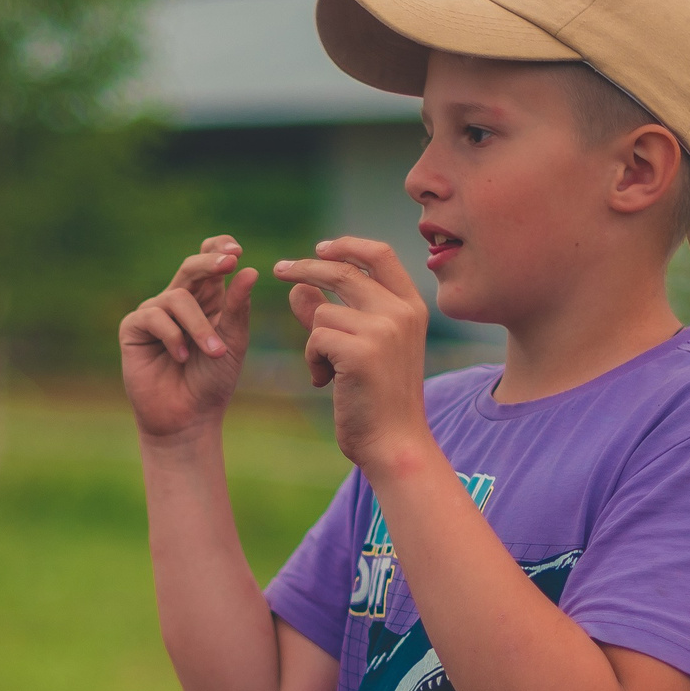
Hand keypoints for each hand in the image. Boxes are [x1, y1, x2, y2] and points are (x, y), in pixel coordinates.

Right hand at [119, 236, 256, 442]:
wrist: (188, 417)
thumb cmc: (213, 380)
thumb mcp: (232, 340)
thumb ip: (238, 307)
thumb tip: (249, 269)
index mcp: (208, 299)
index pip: (209, 261)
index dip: (218, 249)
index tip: (236, 252)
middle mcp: (179, 301)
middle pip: (191, 268)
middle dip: (210, 263)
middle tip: (229, 262)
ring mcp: (155, 313)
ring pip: (178, 298)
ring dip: (199, 326)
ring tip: (214, 353)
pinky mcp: (134, 328)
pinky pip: (154, 316)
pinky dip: (173, 336)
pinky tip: (181, 357)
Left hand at [273, 237, 435, 472]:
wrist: (395, 444)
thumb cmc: (377, 400)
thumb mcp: (360, 349)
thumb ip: (329, 314)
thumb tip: (297, 286)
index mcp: (411, 307)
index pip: (380, 254)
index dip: (347, 246)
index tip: (319, 248)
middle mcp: (402, 312)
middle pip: (343, 272)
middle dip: (304, 268)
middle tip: (278, 270)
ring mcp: (384, 330)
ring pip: (322, 315)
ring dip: (314, 344)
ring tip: (329, 373)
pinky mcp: (361, 351)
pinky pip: (315, 339)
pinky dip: (312, 361)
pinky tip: (328, 384)